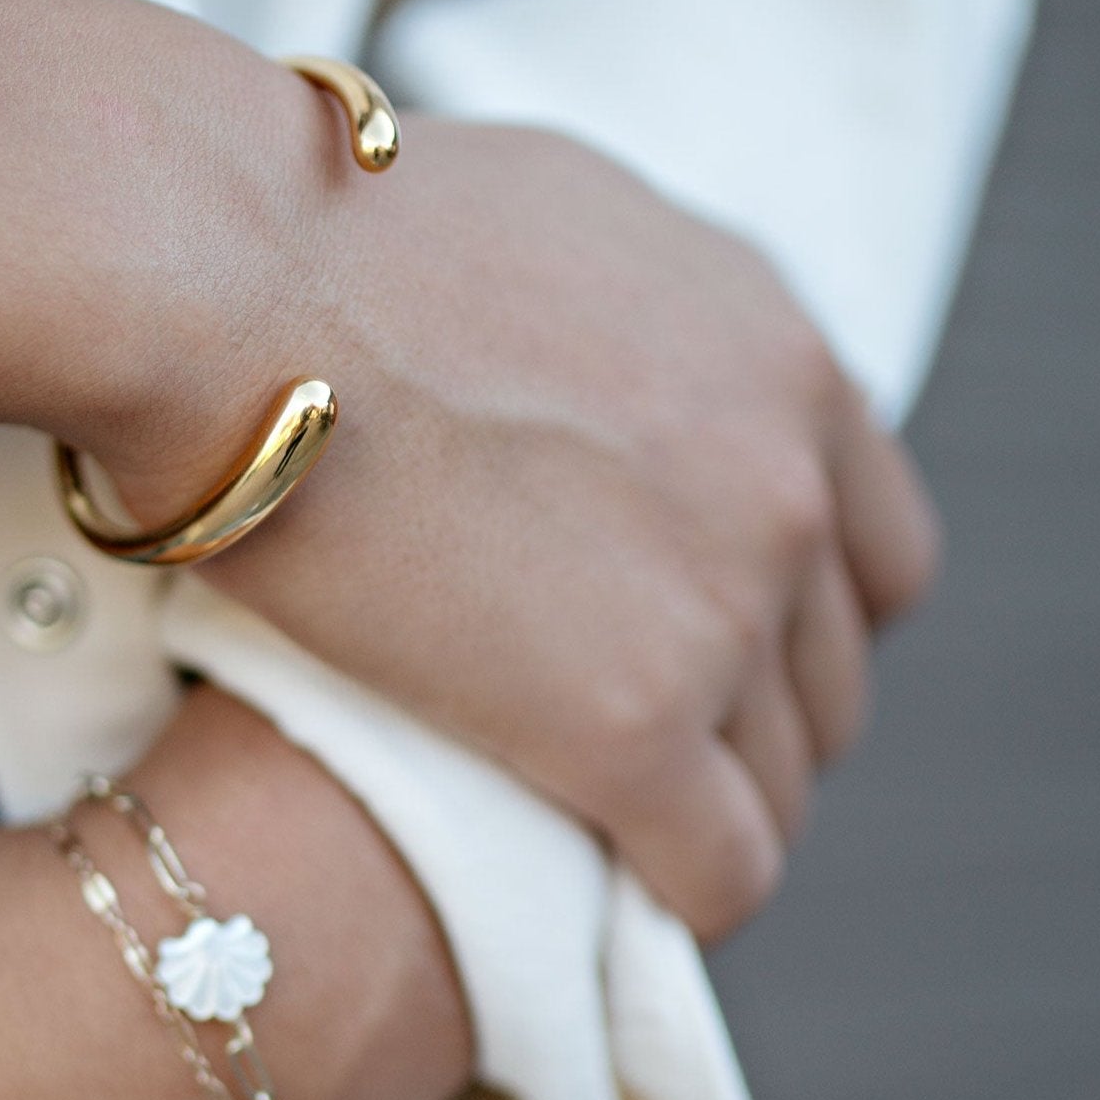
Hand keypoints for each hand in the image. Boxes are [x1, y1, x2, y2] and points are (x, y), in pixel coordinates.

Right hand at [108, 108, 939, 941]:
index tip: (702, 634)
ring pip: (782, 776)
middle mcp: (782, 472)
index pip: (872, 546)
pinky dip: (672, 886)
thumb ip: (638, 305)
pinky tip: (604, 879)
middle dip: (747, 707)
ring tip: (597, 808)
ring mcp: (720, 598)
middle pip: (829, 667)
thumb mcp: (556, 212)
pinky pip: (720, 865)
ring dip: (703, 799)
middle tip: (628, 723)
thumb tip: (610, 355)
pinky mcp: (630, 719)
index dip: (793, 608)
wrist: (227, 279)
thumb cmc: (333, 228)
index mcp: (773, 349)